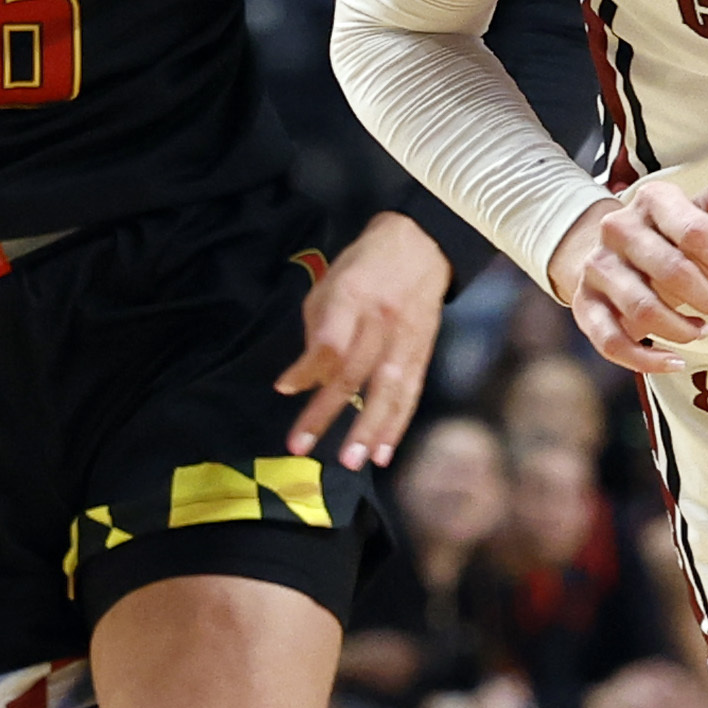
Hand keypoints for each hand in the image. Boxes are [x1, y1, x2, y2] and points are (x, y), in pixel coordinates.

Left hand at [279, 211, 450, 468]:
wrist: (423, 244)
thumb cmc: (364, 266)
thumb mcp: (330, 283)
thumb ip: (317, 330)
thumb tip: (303, 380)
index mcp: (351, 296)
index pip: (330, 339)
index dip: (307, 368)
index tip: (284, 390)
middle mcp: (380, 320)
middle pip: (353, 372)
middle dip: (325, 412)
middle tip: (301, 448)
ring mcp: (406, 339)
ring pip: (387, 390)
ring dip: (368, 429)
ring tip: (351, 462)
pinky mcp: (424, 353)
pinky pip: (410, 394)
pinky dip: (396, 425)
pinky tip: (382, 452)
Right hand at [546, 165, 707, 376]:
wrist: (617, 255)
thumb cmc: (672, 237)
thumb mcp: (701, 213)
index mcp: (651, 200)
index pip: (693, 227)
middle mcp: (617, 229)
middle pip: (669, 270)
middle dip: (704, 295)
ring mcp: (598, 269)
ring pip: (641, 309)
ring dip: (680, 328)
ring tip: (699, 330)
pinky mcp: (585, 305)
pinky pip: (612, 341)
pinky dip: (646, 359)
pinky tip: (674, 361)